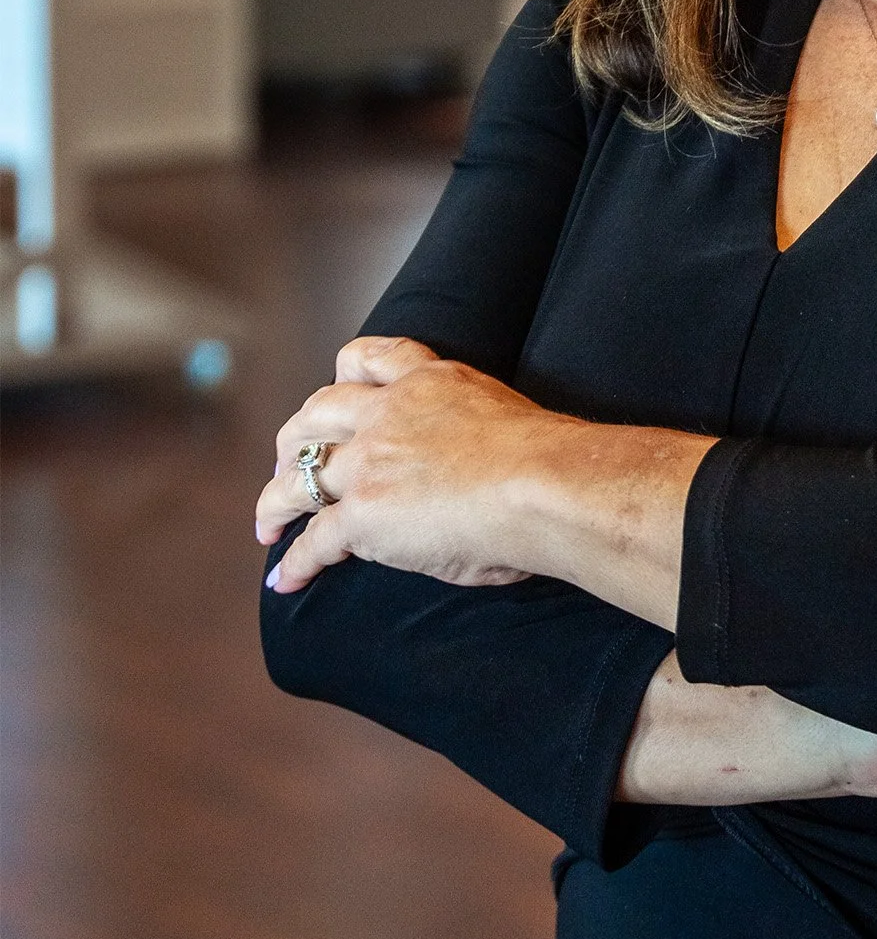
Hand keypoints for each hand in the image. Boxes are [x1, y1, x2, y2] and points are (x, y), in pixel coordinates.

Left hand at [256, 336, 564, 593]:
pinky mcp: (363, 515)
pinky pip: (314, 541)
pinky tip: (286, 579)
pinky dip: (295, 562)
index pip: (366, 359)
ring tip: (268, 525)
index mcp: (426, 382)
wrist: (543, 483)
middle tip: (288, 464)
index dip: (340, 378)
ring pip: (296, 476)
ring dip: (274, 502)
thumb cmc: (546, 459)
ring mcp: (369, 463)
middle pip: (314, 414)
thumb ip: (463, 431)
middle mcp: (387, 413)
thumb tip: (470, 473)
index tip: (333, 395)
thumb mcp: (496, 414)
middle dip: (294, 440)